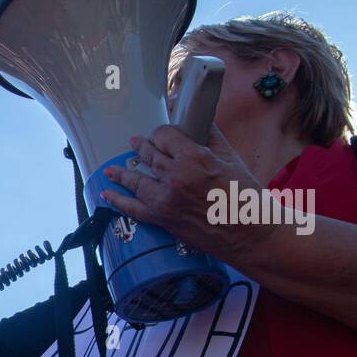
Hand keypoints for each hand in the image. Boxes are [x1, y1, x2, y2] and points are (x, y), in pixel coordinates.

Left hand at [100, 124, 267, 265]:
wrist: (250, 232)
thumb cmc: (246, 195)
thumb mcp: (231, 158)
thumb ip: (210, 138)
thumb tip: (198, 123)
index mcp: (193, 157)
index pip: (165, 136)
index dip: (161, 133)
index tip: (161, 134)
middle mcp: (175, 177)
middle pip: (150, 156)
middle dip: (142, 147)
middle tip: (134, 143)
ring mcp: (165, 199)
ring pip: (137, 180)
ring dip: (122, 173)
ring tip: (111, 169)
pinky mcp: (162, 219)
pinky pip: (133, 209)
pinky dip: (118, 201)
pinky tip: (107, 195)